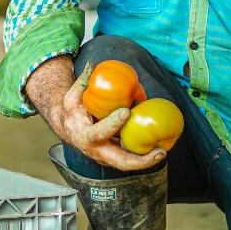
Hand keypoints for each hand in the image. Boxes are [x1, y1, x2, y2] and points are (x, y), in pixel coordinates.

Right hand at [45, 63, 166, 172]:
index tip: (125, 112)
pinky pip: (130, 158)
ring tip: (162, 152)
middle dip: (139, 160)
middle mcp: (97, 151)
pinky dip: (145, 156)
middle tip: (158, 151)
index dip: (112, 124)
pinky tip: (160, 147)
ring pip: (127, 164)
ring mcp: (107, 157)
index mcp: (85, 136)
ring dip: (146, 160)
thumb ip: (82, 82)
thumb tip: (93, 65)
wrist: (68, 130)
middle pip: (119, 161)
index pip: (99, 133)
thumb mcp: (72, 97)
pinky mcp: (114, 157)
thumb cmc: (71, 112)